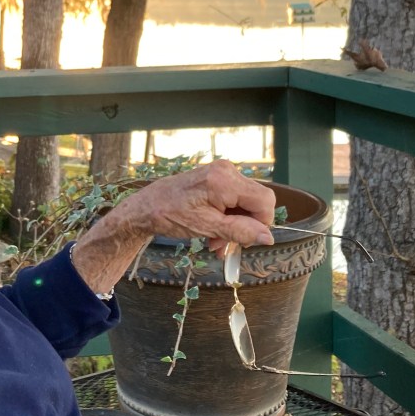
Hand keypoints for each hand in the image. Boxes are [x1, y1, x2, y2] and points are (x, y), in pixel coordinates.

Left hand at [70, 159, 274, 298]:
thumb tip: (268, 237)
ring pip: (245, 203)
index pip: (264, 201)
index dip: (261, 223)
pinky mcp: (216, 177)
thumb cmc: (171, 215)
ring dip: (234, 225)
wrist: (146, 207)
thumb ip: (240, 231)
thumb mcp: (207, 227)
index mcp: (225, 180)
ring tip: (215, 242)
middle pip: (256, 201)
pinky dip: (227, 217)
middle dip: (244, 226)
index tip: (246, 240)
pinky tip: (214, 232)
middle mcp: (226, 171)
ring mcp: (221, 172)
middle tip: (223, 245)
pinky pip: (233, 199)